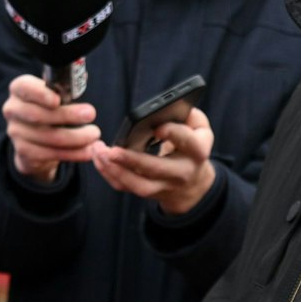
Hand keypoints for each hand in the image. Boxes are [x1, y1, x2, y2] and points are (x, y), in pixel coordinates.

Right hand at [3, 74, 99, 183]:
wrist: (37, 139)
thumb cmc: (51, 109)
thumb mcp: (56, 94)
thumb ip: (66, 86)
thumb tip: (83, 77)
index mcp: (19, 89)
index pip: (24, 87)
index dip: (40, 94)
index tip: (58, 100)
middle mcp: (12, 109)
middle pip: (38, 114)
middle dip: (67, 115)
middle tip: (90, 114)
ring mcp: (15, 131)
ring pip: (47, 136)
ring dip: (75, 137)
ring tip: (94, 134)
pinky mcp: (23, 151)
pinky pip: (50, 153)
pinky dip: (72, 153)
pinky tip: (87, 151)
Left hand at [90, 106, 217, 215]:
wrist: (193, 185)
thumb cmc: (191, 147)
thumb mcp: (200, 129)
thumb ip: (190, 115)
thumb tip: (170, 108)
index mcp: (197, 152)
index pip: (188, 142)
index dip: (173, 134)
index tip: (157, 127)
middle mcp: (182, 172)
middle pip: (156, 168)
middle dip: (132, 160)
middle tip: (112, 150)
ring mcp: (165, 186)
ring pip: (138, 185)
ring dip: (116, 170)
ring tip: (99, 153)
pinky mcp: (149, 193)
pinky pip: (126, 187)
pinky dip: (110, 175)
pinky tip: (99, 160)